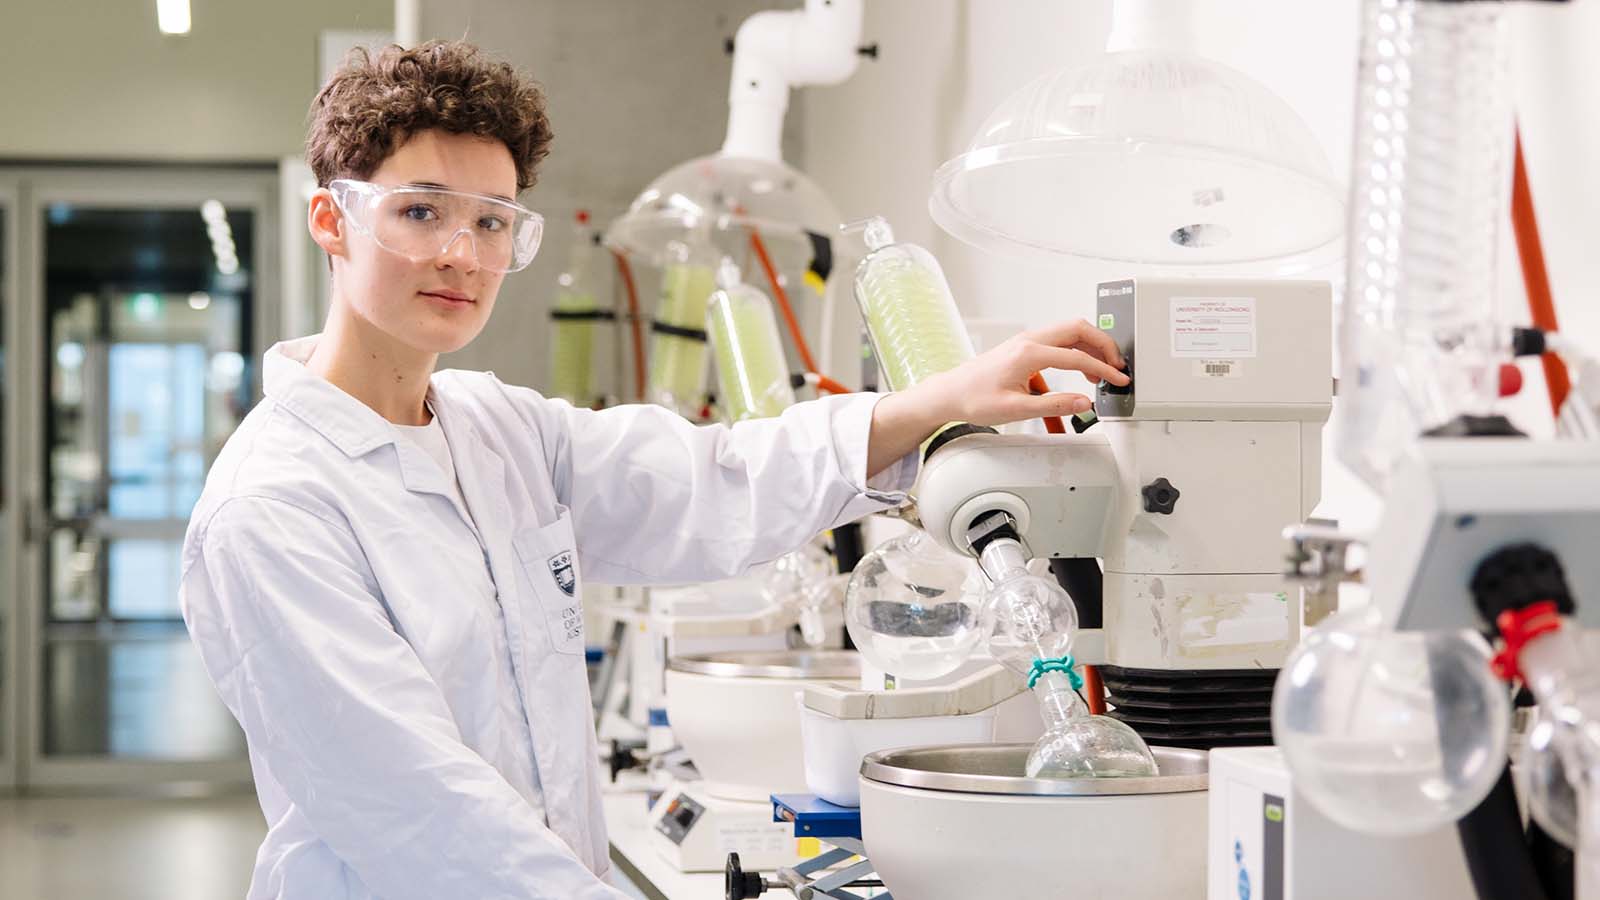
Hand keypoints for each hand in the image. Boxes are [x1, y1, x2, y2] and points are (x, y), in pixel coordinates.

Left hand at [866, 319, 1129, 475]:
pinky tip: (1075, 384)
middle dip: (1103, 345)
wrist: (950, 393)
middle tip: (1117, 365)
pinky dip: (1072, 359)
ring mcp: (1026, 343)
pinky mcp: (1024, 350)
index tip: (1118, 380)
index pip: (1077, 357)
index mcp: (1029, 353)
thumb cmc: (973, 398)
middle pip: (1078, 329)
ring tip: (1101, 373)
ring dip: (1089, 349)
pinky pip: (1056, 349)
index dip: (1103, 369)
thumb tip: (1083, 403)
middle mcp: (1029, 341)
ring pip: (1068, 334)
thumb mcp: (1016, 409)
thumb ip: (1053, 406)